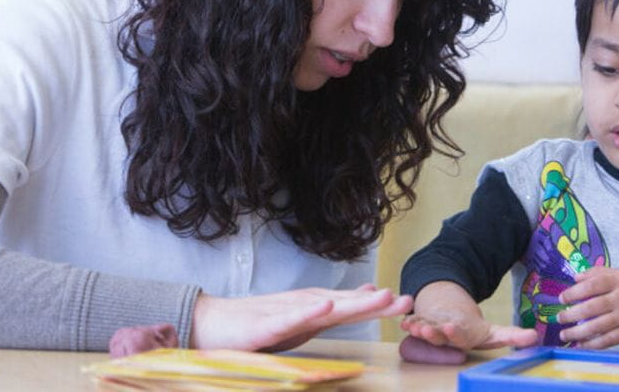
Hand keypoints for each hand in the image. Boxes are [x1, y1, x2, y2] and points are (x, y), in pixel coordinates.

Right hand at [189, 283, 411, 350]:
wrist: (210, 323)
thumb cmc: (257, 323)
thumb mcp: (300, 318)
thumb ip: (332, 310)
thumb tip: (366, 293)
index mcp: (313, 308)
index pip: (352, 306)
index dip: (379, 305)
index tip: (408, 302)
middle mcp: (303, 306)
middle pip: (344, 305)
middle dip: (375, 303)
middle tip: (406, 300)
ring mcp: (284, 313)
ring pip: (323, 308)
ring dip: (351, 302)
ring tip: (378, 297)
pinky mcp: (264, 325)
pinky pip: (288, 319)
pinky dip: (307, 313)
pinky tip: (324, 306)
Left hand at [399, 281, 536, 363]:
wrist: (452, 323)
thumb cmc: (474, 330)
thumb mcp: (494, 333)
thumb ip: (512, 336)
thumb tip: (535, 338)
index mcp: (461, 339)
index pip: (457, 338)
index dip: (453, 334)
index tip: (450, 328)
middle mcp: (444, 338)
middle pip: (437, 336)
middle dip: (432, 334)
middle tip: (425, 330)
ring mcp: (430, 331)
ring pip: (423, 329)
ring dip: (416, 328)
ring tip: (410, 326)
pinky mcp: (419, 323)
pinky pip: (412, 321)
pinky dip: (407, 320)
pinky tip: (402, 319)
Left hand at [558, 266, 618, 353]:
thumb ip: (599, 273)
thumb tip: (575, 277)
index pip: (593, 284)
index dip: (574, 292)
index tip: (562, 299)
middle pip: (593, 306)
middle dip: (572, 314)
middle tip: (559, 318)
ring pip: (598, 325)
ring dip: (578, 332)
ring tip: (564, 334)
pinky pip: (609, 339)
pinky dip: (593, 344)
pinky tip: (581, 345)